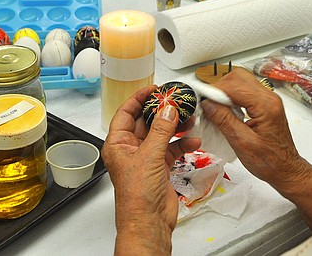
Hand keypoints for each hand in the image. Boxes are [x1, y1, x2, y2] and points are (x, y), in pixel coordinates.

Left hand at [102, 85, 199, 253]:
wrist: (149, 222)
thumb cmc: (137, 196)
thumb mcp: (150, 156)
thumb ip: (161, 130)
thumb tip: (167, 109)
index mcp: (118, 144)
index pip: (126, 113)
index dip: (139, 98)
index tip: (154, 89)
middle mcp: (130, 149)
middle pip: (145, 121)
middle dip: (161, 111)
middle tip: (175, 100)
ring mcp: (146, 158)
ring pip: (161, 134)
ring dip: (175, 126)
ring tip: (189, 117)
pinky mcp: (159, 168)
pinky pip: (171, 149)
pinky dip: (182, 144)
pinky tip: (193, 140)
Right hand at [202, 70, 309, 191]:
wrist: (285, 169)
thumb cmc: (270, 162)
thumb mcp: (242, 143)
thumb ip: (224, 121)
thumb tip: (208, 104)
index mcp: (266, 106)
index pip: (235, 86)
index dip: (215, 91)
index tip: (202, 99)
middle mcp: (269, 98)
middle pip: (239, 77)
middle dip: (220, 87)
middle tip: (208, 102)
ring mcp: (268, 100)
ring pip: (241, 81)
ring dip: (225, 91)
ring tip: (215, 107)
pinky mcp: (265, 105)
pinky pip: (245, 91)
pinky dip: (232, 96)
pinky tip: (226, 110)